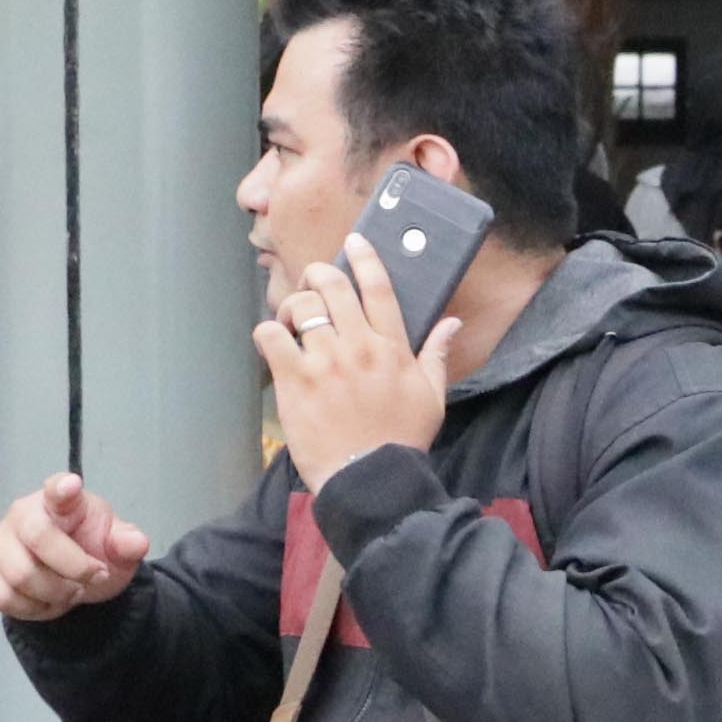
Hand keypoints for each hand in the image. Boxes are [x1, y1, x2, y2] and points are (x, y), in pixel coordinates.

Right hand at [0, 472, 148, 621]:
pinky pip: (1, 597)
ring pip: (20, 575)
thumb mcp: (117, 548)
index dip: (62, 487)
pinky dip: (31, 609)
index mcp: (61, 501)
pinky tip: (45, 602)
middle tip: (94, 577)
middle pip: (38, 537)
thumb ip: (127, 543)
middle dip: (74, 568)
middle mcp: (23, 513)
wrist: (69, 578)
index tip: (72, 484)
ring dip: (55, 594)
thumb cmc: (90, 550)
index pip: (58, 489)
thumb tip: (137, 543)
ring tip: (71, 591)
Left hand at [258, 235, 456, 491]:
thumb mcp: (432, 397)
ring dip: (293, 305)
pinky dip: (268, 331)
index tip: (354, 242)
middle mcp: (358, 346)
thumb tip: (452, 323)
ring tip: (292, 320)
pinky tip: (274, 342)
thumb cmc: (401, 440)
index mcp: (391, 347)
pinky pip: (271, 335)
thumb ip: (438, 354)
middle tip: (312, 283)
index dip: (364, 258)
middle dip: (318, 274)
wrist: (370, 479)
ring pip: (301, 306)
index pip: (378, 287)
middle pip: (333, 286)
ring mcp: (324, 362)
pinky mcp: (294, 380)